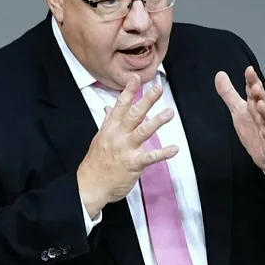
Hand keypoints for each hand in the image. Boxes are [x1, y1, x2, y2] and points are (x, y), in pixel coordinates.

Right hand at [77, 77, 178, 217]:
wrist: (89, 186)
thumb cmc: (96, 163)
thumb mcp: (99, 139)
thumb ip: (107, 122)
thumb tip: (108, 108)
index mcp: (109, 128)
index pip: (120, 106)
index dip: (129, 92)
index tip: (136, 78)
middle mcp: (117, 136)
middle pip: (134, 114)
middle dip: (146, 100)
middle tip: (158, 88)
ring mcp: (125, 149)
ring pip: (143, 131)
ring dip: (157, 121)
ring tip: (170, 112)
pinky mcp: (133, 163)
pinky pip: (150, 157)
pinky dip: (163, 153)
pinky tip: (175, 149)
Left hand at [215, 66, 264, 187]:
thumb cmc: (256, 130)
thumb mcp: (239, 111)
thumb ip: (229, 93)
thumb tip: (219, 74)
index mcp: (256, 106)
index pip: (254, 91)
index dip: (252, 81)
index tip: (249, 70)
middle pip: (264, 101)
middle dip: (260, 94)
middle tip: (255, 87)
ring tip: (261, 105)